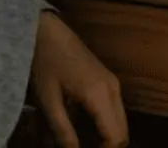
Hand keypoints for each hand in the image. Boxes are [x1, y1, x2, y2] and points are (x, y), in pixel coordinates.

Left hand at [31, 11, 128, 147]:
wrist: (47, 31)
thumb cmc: (45, 63)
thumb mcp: (49, 101)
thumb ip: (63, 131)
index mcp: (99, 95)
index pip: (115, 137)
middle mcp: (112, 90)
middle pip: (122, 132)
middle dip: (108, 147)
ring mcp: (112, 84)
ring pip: (120, 122)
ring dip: (107, 138)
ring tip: (86, 144)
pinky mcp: (107, 81)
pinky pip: (114, 111)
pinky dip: (105, 126)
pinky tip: (85, 132)